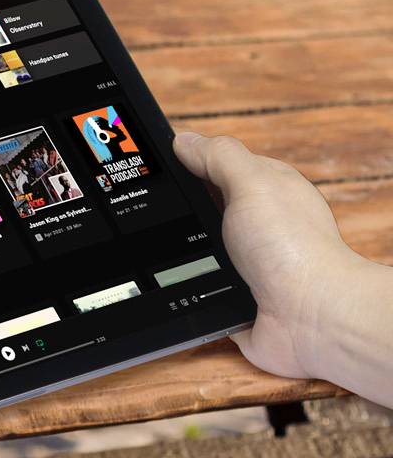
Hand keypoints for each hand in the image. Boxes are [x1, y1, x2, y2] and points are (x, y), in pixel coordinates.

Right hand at [172, 130, 373, 381]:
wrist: (310, 317)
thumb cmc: (294, 248)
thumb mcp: (253, 183)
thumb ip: (218, 157)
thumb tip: (184, 140)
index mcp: (266, 190)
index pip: (218, 166)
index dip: (186, 164)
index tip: (150, 166)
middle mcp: (257, 225)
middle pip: (202, 208)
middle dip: (177, 212)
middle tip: (147, 211)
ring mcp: (245, 263)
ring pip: (194, 249)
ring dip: (177, 253)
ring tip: (153, 250)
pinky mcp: (233, 297)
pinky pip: (195, 287)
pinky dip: (183, 288)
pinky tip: (169, 283)